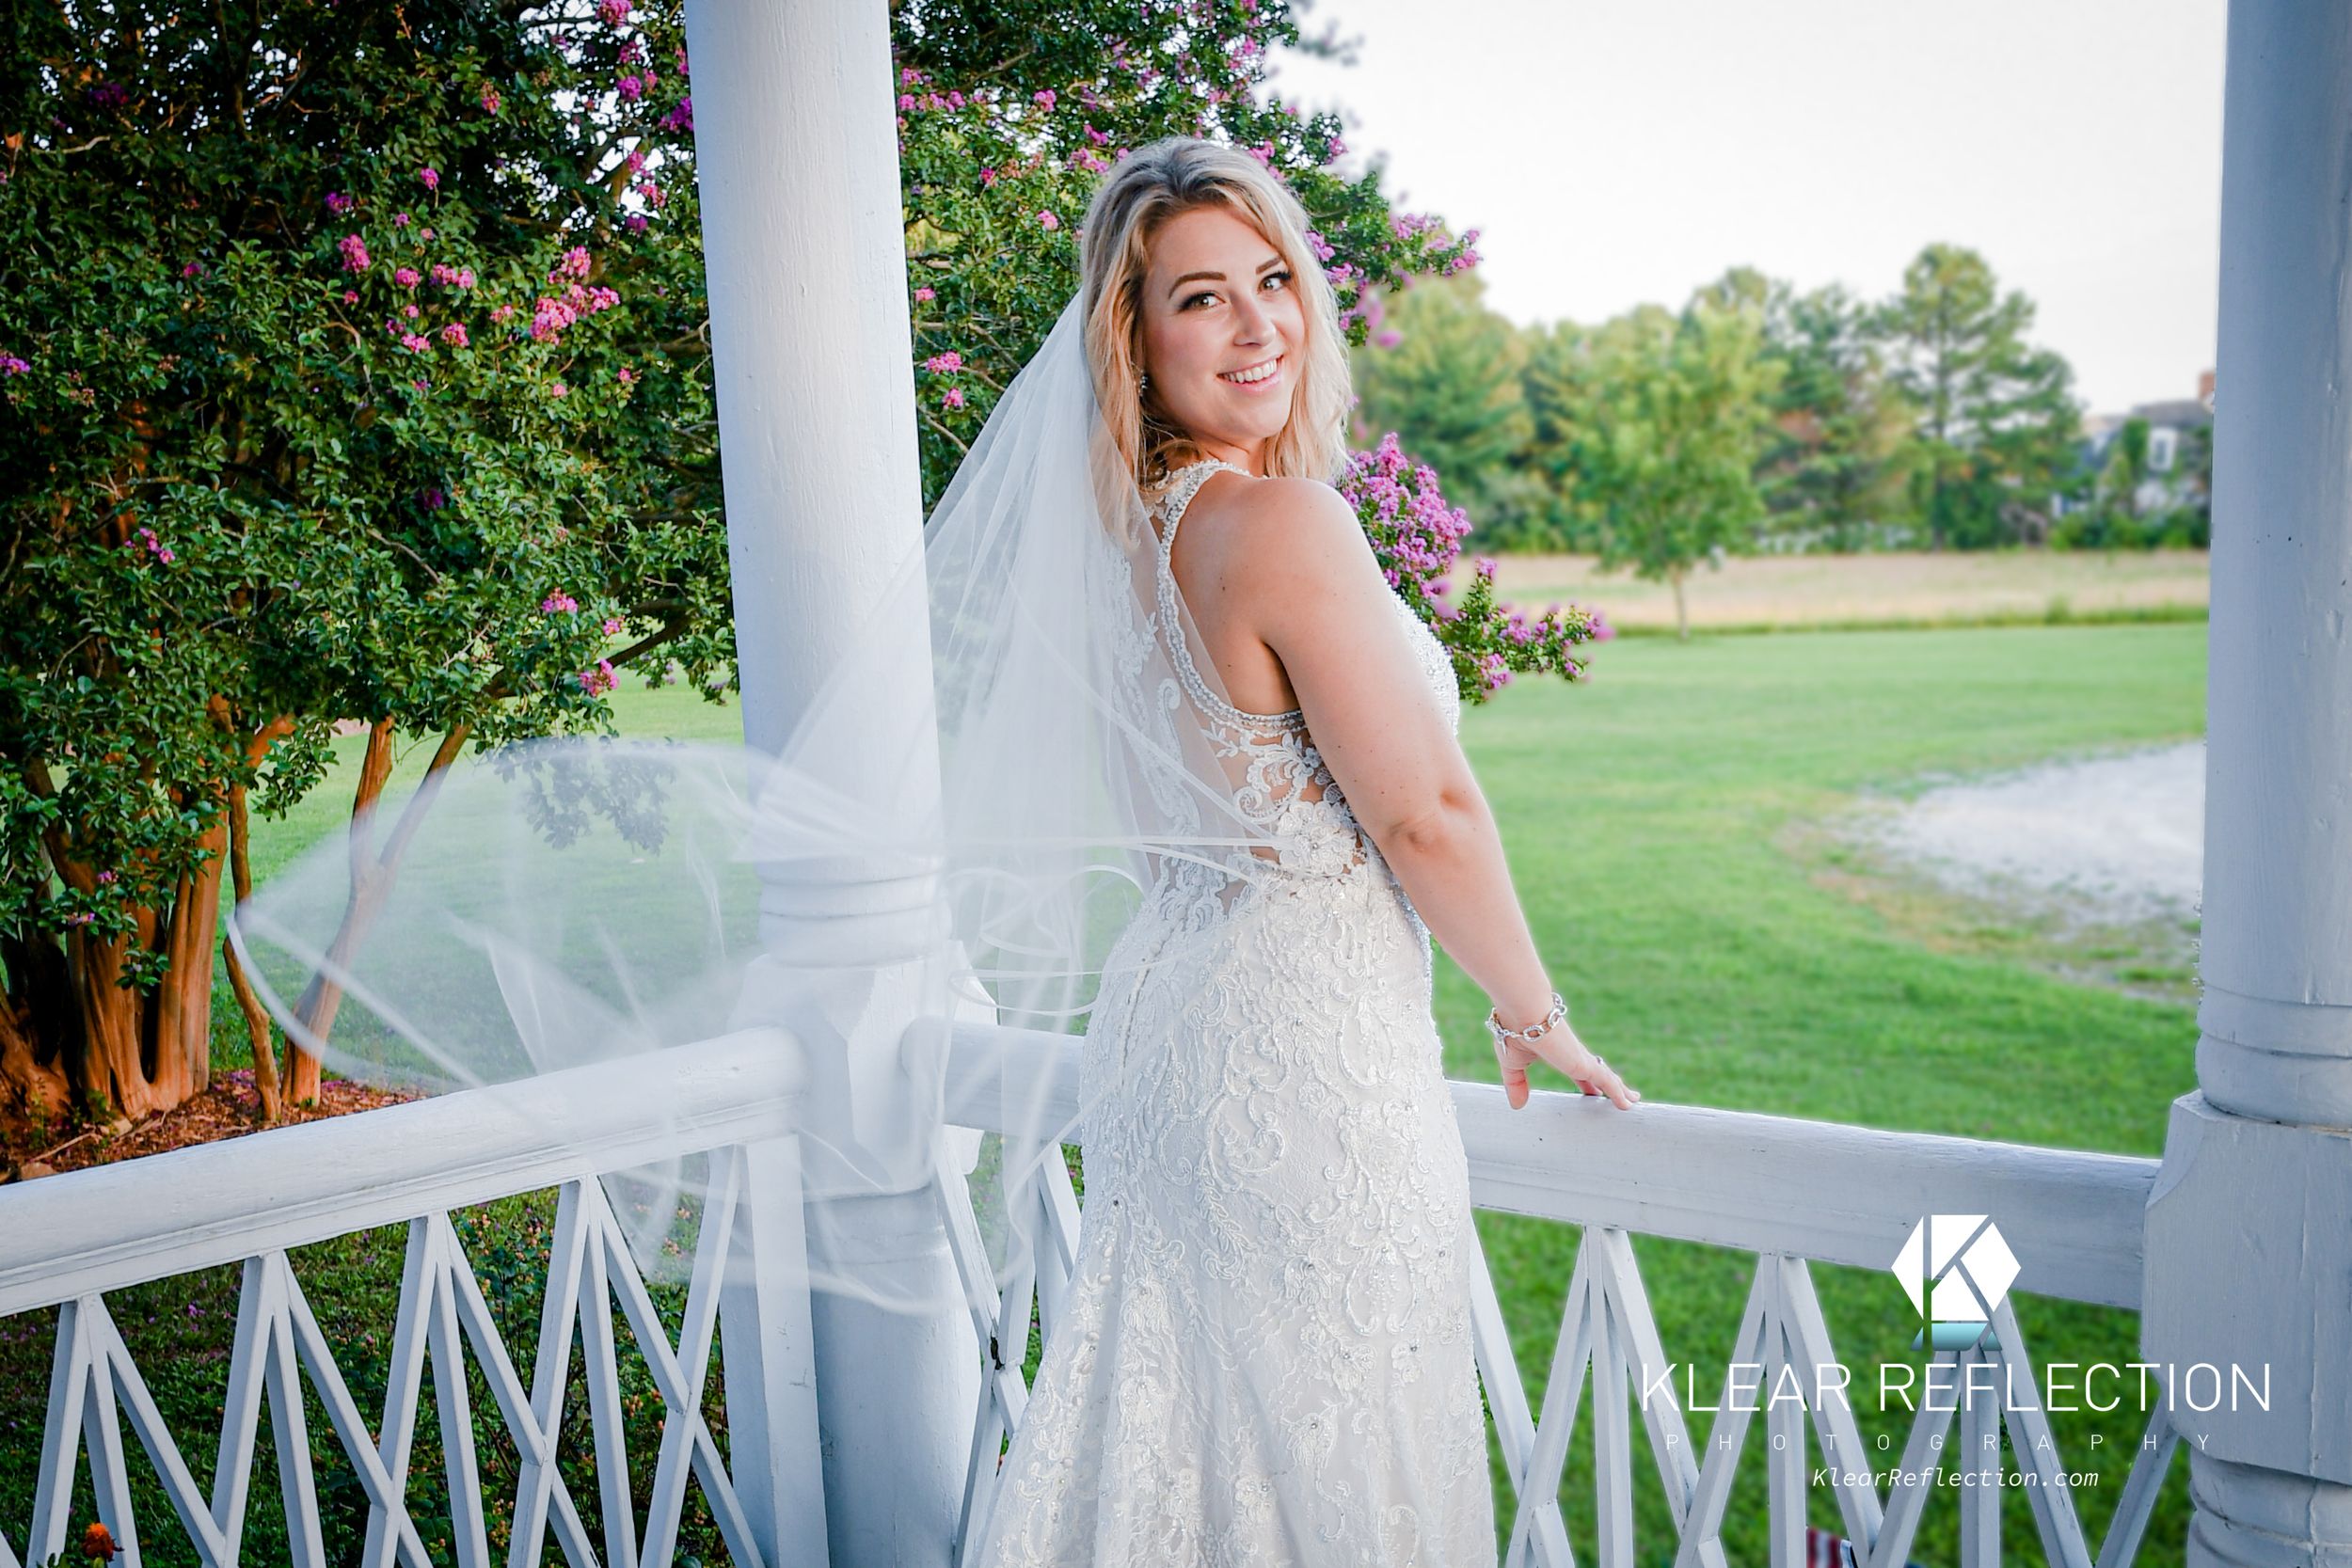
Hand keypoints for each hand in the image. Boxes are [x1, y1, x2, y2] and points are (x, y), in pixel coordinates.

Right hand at [1493, 1017, 1639, 1110]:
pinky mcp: (1585, 1064)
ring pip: (1607, 1077)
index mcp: (1559, 1053)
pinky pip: (1608, 1082)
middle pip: (1597, 1072)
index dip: (1586, 1082)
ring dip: (1620, 1089)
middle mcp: (1574, 1054)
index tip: (1593, 1091)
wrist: (1523, 1011)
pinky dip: (1618, 1093)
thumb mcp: (1513, 1063)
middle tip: (1620, 1095)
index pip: (1578, 1071)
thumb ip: (1516, 1083)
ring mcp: (1581, 1059)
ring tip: (1633, 1099)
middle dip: (1608, 1084)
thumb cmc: (1514, 1030)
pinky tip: (1628, 1104)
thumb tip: (1517, 1105)